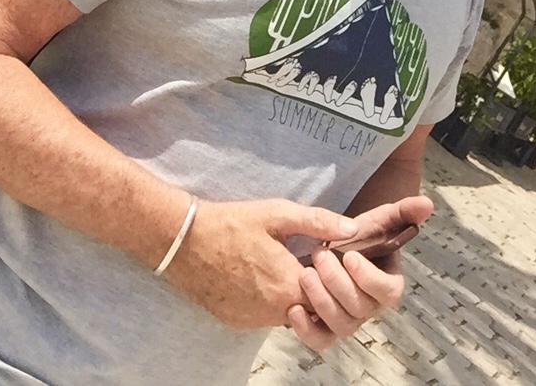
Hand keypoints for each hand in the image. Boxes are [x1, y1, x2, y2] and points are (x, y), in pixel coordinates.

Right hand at [163, 198, 357, 329]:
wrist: (183, 242)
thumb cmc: (232, 223)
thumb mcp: (278, 213)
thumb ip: (318, 222)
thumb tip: (352, 228)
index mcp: (289, 285)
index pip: (330, 295)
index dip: (332, 277)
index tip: (324, 255)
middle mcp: (274, 312)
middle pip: (310, 309)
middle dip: (315, 288)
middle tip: (306, 259)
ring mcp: (253, 321)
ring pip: (287, 315)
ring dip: (292, 295)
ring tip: (283, 263)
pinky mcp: (236, 322)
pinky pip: (264, 317)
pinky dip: (270, 301)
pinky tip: (261, 274)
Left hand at [287, 195, 432, 350]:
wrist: (335, 246)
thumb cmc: (361, 233)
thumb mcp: (380, 218)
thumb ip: (404, 211)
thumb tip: (428, 203)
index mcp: (389, 285)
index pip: (388, 292)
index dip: (369, 277)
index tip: (349, 255)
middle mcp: (371, 308)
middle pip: (360, 309)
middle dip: (338, 283)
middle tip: (319, 255)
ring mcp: (349, 321)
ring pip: (341, 326)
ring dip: (322, 302)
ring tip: (305, 274)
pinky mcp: (325, 328)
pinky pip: (319, 340)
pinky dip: (306, 330)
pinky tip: (294, 308)